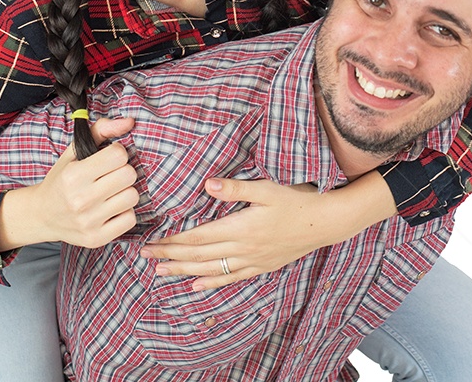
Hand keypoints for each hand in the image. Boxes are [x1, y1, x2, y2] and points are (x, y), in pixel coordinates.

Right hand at [0, 117, 138, 249]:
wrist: (42, 215)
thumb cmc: (62, 180)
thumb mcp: (73, 152)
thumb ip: (101, 130)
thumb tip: (130, 122)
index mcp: (73, 175)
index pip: (118, 155)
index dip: (117, 154)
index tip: (107, 159)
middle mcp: (80, 200)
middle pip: (129, 175)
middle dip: (123, 172)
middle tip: (110, 176)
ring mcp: (89, 221)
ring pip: (132, 197)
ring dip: (125, 192)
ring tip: (110, 192)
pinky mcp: (96, 238)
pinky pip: (130, 219)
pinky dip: (124, 213)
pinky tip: (111, 209)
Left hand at [140, 178, 329, 290]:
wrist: (325, 223)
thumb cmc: (296, 201)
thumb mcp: (266, 189)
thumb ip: (235, 189)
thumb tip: (206, 185)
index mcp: (240, 228)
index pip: (197, 237)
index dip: (172, 240)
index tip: (152, 241)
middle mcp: (242, 248)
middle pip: (198, 255)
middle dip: (170, 256)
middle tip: (146, 257)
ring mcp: (252, 261)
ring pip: (210, 270)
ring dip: (183, 271)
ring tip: (161, 272)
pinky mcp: (261, 267)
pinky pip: (231, 278)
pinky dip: (210, 283)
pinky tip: (194, 285)